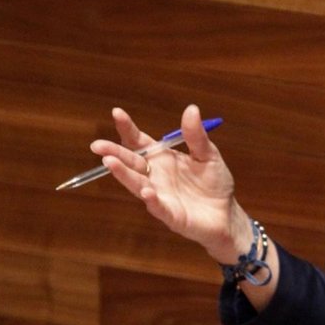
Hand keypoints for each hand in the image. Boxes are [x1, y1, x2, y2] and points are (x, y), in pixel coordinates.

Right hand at [90, 103, 253, 261]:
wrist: (227, 213)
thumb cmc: (214, 183)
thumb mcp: (208, 154)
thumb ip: (196, 135)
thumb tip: (191, 108)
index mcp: (162, 158)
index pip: (139, 141)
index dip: (127, 128)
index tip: (117, 113)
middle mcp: (155, 176)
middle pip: (131, 162)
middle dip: (114, 152)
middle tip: (97, 145)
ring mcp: (160, 196)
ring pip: (137, 184)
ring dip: (124, 174)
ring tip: (110, 163)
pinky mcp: (171, 215)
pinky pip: (158, 207)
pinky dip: (151, 199)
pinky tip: (146, 191)